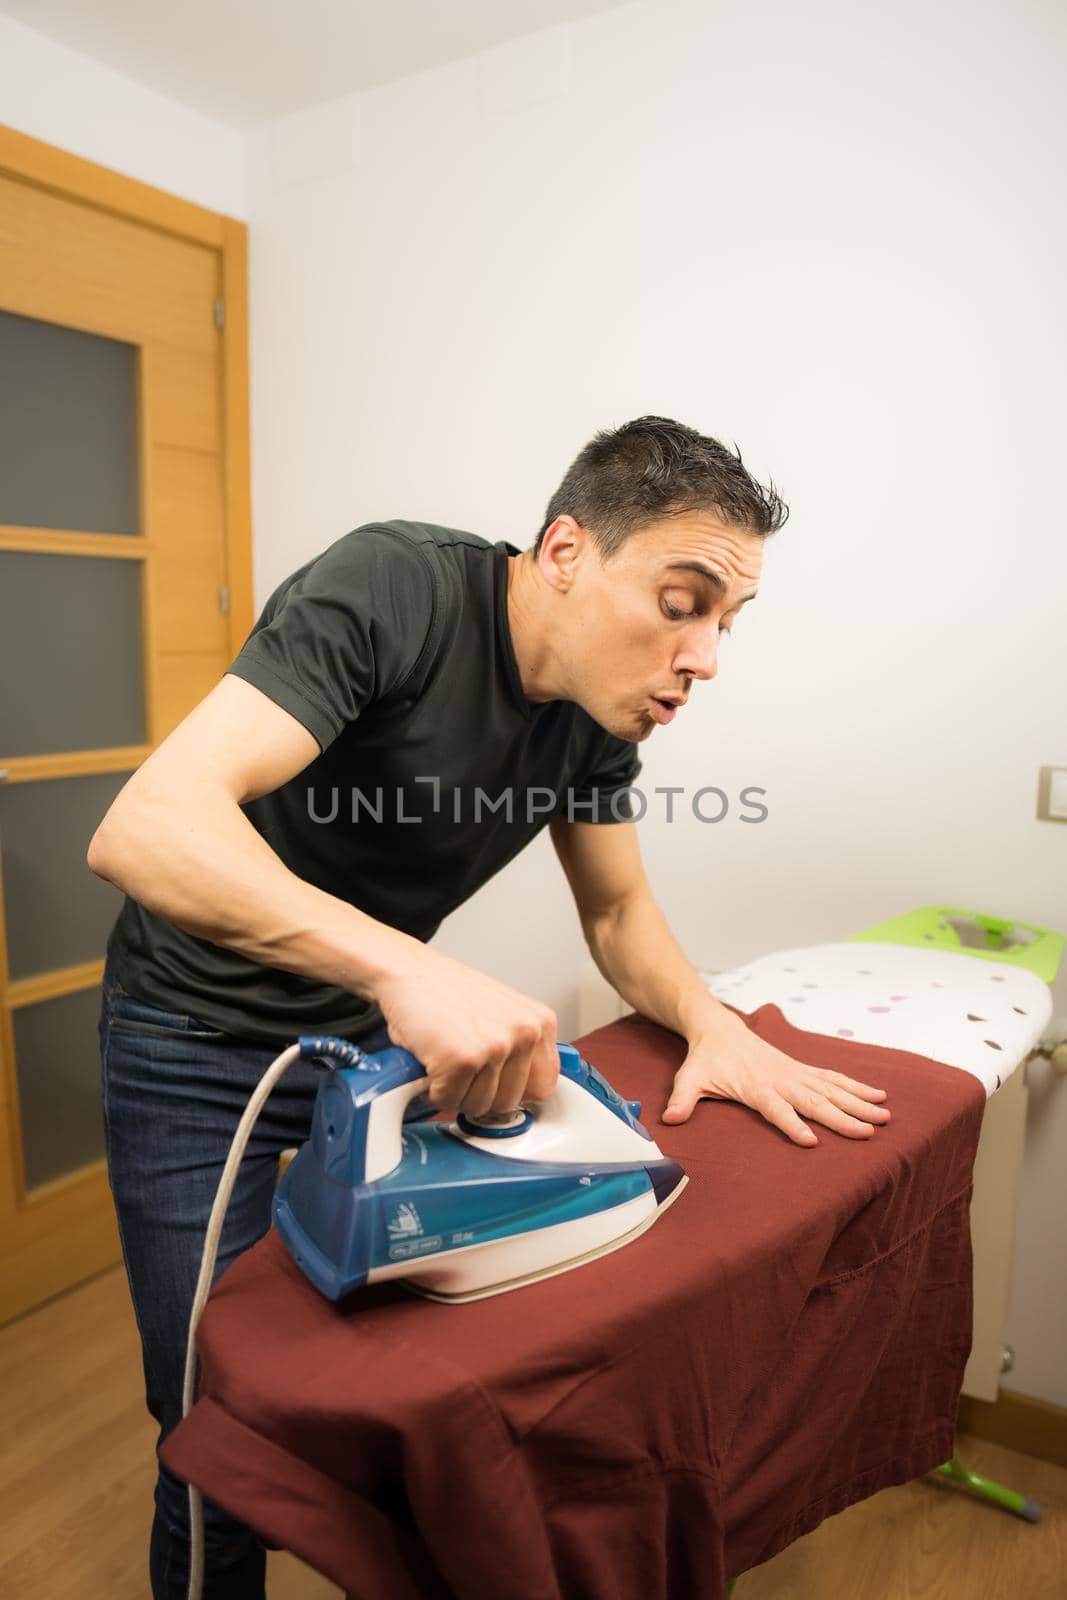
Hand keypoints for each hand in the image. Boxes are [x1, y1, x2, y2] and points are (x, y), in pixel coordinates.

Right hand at [374, 946, 558, 1115]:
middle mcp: (525, 1033)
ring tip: (445, 1060)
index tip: (494, 1087)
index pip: (543, 1087)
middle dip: (479, 1094)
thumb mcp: (502, 1015)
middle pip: (508, 1103)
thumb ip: (520, 1049)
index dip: (513, 1092)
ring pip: (478, 1106)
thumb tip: (524, 1094)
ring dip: (455, 1092)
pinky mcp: (463, 1059)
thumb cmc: (448, 993)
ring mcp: (495, 1046)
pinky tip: (431, 1062)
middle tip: (461, 1069)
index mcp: (540, 1023)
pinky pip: (448, 1100)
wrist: (408, 971)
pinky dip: (432, 1089)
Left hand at [660, 1019, 890, 1146]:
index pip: (776, 1109)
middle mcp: (781, 1080)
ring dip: (859, 1103)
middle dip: (842, 1118)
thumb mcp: (689, 1079)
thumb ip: (682, 1099)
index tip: (811, 1141)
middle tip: (869, 1132)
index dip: (792, 1124)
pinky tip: (878, 1097)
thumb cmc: (704, 1060)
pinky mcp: (802, 1071)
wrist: (718, 1028)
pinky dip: (856, 1088)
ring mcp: (794, 1074)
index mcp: (756, 1087)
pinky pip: (833, 1080)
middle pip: (814, 1102)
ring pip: (831, 1090)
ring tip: (885, 1117)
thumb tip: (669, 1119)